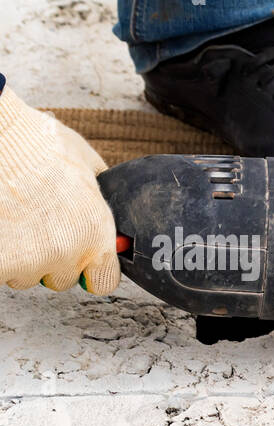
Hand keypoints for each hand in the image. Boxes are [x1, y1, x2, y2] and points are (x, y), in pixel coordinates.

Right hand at [0, 88, 118, 293]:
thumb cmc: (33, 144)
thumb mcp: (84, 162)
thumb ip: (101, 193)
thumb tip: (111, 203)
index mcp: (94, 233)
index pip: (104, 281)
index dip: (92, 269)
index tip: (83, 259)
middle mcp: (65, 253)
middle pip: (61, 278)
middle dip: (51, 257)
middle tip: (37, 225)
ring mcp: (27, 261)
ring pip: (26, 275)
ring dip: (21, 255)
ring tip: (15, 218)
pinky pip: (2, 272)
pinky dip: (1, 253)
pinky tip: (2, 226)